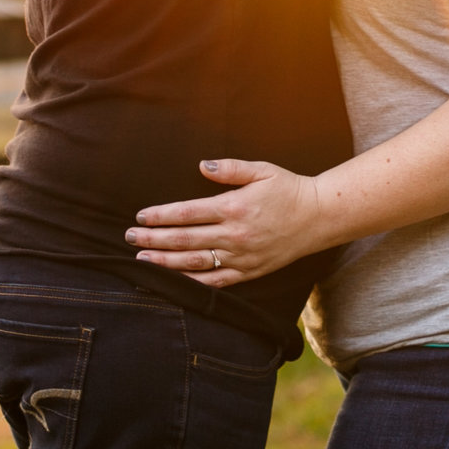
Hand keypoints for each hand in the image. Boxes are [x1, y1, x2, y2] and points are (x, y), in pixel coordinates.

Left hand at [126, 158, 331, 288]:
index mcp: (234, 207)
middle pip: (185, 239)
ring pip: (195, 263)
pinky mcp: (249, 271)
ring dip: (165, 261)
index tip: (141, 215)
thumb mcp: (261, 170)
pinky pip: (216, 282)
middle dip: (154, 238)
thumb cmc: (288, 189)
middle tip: (130, 237)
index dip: (161, 215)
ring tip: (142, 258)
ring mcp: (241, 256)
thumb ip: (230, 169)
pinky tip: (173, 282)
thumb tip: (202, 165)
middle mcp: (234, 235)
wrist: (318, 217)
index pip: (188, 213)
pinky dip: (192, 283)